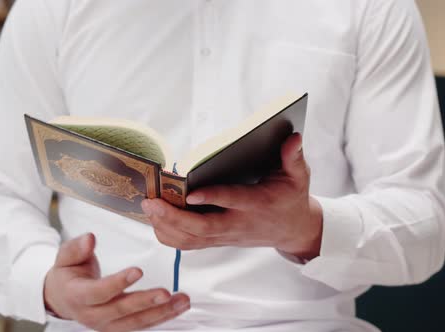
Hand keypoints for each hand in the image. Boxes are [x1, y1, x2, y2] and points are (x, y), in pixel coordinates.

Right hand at [43, 233, 190, 331]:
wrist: (61, 298)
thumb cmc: (67, 274)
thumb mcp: (65, 257)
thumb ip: (76, 248)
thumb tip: (90, 238)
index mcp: (78, 296)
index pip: (99, 292)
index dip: (118, 283)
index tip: (138, 270)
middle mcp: (93, 315)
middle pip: (122, 311)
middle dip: (145, 302)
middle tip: (166, 293)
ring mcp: (107, 324)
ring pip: (136, 322)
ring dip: (161, 313)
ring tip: (181, 301)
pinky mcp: (119, 326)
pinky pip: (142, 324)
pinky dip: (162, 317)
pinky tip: (178, 307)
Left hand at [141, 133, 322, 259]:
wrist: (292, 230)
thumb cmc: (291, 198)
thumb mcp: (298, 176)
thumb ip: (292, 157)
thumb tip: (293, 136)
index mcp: (257, 204)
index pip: (233, 201)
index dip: (213, 198)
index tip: (190, 193)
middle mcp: (237, 223)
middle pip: (202, 227)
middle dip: (173, 217)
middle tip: (150, 202)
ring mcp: (225, 235)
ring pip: (191, 239)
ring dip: (166, 227)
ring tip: (147, 208)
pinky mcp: (216, 240)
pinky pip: (188, 244)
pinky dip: (168, 235)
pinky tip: (154, 220)